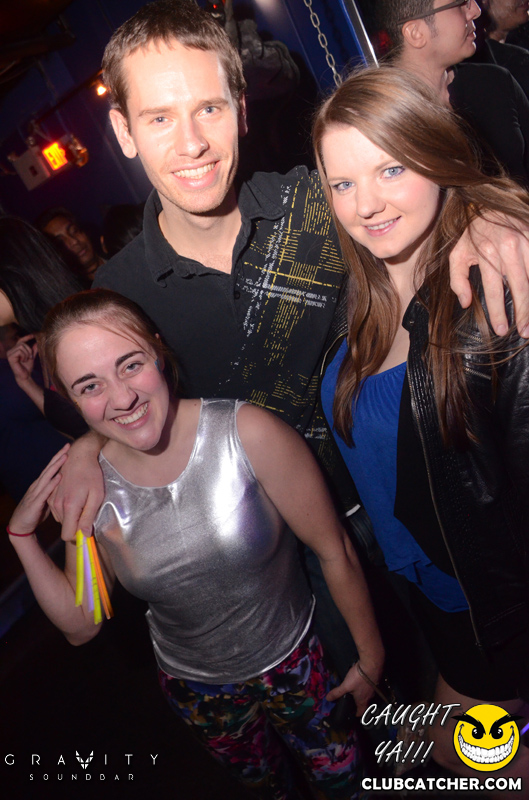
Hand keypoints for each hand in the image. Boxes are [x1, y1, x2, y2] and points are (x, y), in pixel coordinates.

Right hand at [7, 334, 37, 384]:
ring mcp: (9, 353)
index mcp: (15, 350)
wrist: (25, 376)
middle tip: (30, 357)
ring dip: (27, 353)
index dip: (27, 337)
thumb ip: (33, 350)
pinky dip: (24, 356)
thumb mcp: (31, 356)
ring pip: (21, 347)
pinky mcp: (10, 357)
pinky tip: (23, 361)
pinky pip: (19, 351)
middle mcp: (11, 351)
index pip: (20, 341)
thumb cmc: (27, 367)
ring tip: (26, 359)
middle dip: (29, 350)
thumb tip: (37, 342)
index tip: (33, 335)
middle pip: (22, 343)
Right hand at [8, 445, 69, 534]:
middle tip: (68, 445)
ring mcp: (35, 493)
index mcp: (40, 485)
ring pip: (47, 476)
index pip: (50, 468)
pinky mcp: (35, 503)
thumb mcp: (48, 501)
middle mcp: (37, 486)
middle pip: (49, 468)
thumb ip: (55, 493)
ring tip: (65, 456)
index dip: (58, 458)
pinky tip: (60, 477)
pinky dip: (52, 484)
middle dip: (58, 456)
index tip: (68, 448)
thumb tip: (67, 487)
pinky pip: (45, 492)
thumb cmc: (35, 513)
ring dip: (56, 466)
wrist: (20, 526)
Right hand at [48, 434, 104, 540]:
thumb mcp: (96, 496)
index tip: (87, 529)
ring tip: (82, 502)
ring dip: (71, 516)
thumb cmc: (92, 475)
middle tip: (88, 511)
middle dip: (76, 524)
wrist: (78, 456)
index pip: (67, 535)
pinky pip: (58, 511)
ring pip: (62, 519)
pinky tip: (75, 498)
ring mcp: (52, 500)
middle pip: (65, 527)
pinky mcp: (50, 496)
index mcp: (69, 506)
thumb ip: (89, 516)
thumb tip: (85, 534)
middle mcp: (57, 505)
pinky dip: (66, 509)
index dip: (77, 536)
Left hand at [326, 660, 381, 716]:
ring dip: (363, 695)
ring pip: (368, 695)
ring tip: (356, 691)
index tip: (353, 714)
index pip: (361, 712)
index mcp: (362, 701)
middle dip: (360, 704)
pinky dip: (366, 687)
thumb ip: (337, 692)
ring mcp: (374, 689)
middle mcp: (370, 697)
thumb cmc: (358, 678)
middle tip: (352, 701)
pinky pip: (370, 687)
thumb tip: (327, 699)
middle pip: (365, 704)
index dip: (357, 714)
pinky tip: (361, 681)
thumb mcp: (345, 685)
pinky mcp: (376, 681)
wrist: (371, 665)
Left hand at [450, 213, 528, 336]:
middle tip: (525, 332)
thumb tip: (466, 303)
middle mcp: (508, 248)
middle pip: (520, 288)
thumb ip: (457, 280)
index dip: (498, 313)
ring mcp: (526, 241)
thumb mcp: (457, 254)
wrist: (489, 203)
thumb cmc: (472, 234)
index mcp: (487, 254)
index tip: (502, 330)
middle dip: (523, 313)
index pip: (494, 290)